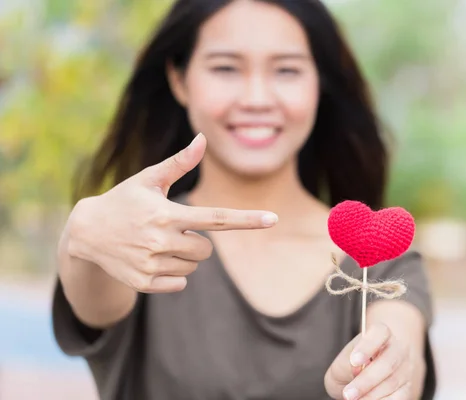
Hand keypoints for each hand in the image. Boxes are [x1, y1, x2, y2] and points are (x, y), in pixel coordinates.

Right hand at [66, 133, 277, 293]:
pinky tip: (151, 259)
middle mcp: (161, 241)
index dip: (247, 219)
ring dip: (183, 257)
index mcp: (167, 214)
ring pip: (193, 267)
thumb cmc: (124, 200)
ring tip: (156, 244)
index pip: (216, 218)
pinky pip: (180, 284)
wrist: (85, 232)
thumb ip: (180, 163)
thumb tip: (203, 139)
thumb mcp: (149, 179)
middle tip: (173, 231)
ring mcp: (151, 265)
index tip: (273, 219)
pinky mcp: (144, 283)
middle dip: (198, 242)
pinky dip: (172, 274)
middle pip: (207, 251)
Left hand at [325, 323, 414, 399]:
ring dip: (371, 395)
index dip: (367, 346)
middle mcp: (398, 349)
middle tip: (348, 394)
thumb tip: (358, 369)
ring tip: (353, 399)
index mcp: (381, 334)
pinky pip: (396, 398)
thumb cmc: (350, 368)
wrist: (362, 382)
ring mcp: (405, 370)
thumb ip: (347, 364)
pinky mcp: (406, 389)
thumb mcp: (342, 363)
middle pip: (387, 362)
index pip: (379, 332)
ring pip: (392, 383)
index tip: (354, 361)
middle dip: (366, 381)